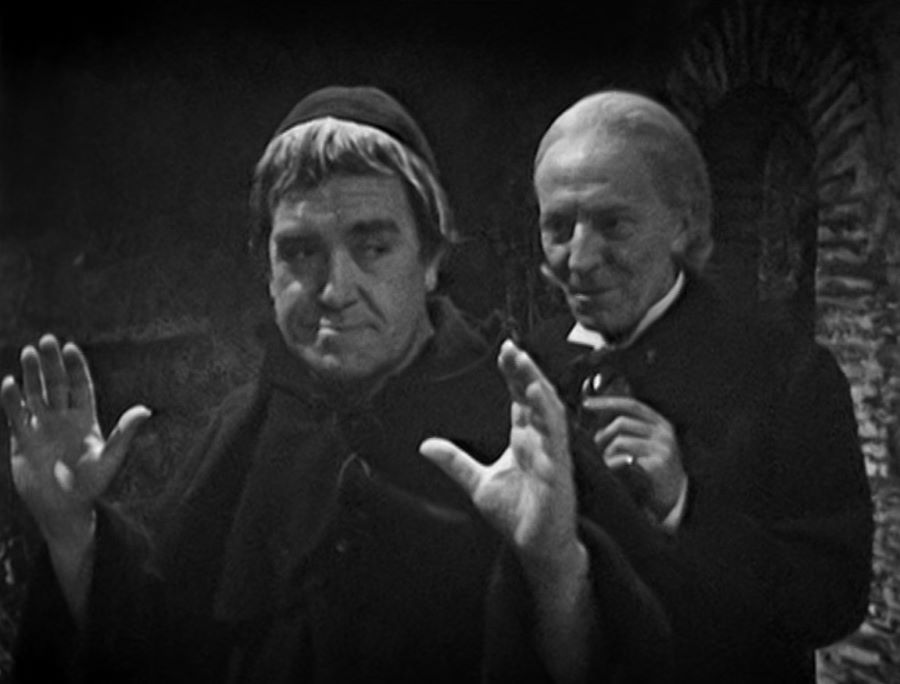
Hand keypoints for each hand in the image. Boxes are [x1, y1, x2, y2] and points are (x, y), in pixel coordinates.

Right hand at [1, 334, 150, 549]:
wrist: (64, 508)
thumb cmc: (92, 485)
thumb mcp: (110, 458)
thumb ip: (125, 433)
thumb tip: (146, 410)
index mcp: (86, 420)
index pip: (80, 386)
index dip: (76, 367)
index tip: (70, 348)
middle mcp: (64, 419)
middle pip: (56, 385)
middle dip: (52, 364)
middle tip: (46, 340)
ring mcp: (42, 428)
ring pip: (35, 394)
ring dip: (31, 375)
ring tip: (28, 352)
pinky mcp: (24, 440)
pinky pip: (16, 415)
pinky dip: (12, 400)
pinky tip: (9, 382)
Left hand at [421, 339, 580, 576]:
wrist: (537, 549)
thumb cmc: (518, 515)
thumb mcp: (478, 484)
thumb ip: (455, 461)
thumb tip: (424, 444)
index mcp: (525, 439)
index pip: (521, 398)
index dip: (514, 374)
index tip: (504, 351)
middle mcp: (541, 441)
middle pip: (536, 397)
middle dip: (525, 371)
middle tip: (511, 347)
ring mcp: (552, 454)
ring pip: (549, 411)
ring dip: (538, 386)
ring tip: (524, 363)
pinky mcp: (559, 471)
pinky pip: (556, 438)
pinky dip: (548, 416)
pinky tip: (538, 397)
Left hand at [583, 395, 685, 521]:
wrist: (675, 497)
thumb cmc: (654, 469)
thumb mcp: (647, 443)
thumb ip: (630, 429)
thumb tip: (597, 423)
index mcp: (660, 423)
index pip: (631, 405)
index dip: (607, 402)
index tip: (587, 404)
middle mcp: (663, 433)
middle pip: (621, 422)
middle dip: (602, 434)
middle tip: (596, 447)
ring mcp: (662, 448)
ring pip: (619, 441)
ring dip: (606, 453)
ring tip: (607, 463)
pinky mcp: (657, 465)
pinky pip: (624, 460)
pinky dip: (613, 465)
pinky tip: (614, 471)